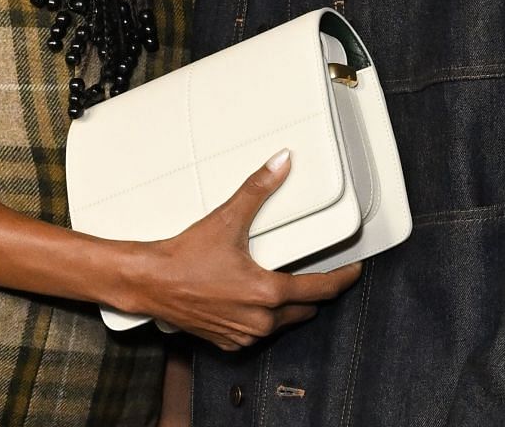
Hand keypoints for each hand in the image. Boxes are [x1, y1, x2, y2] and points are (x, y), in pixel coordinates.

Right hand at [121, 150, 362, 349]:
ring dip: (287, 307)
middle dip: (315, 293)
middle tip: (318, 273)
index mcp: (267, 293)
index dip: (342, 279)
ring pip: (282, 324)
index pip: (321, 290)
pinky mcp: (228, 342)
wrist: (151, 282)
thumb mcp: (227, 219)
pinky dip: (262, 318)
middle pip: (305, 309)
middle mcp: (260, 321)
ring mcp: (244, 335)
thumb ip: (258, 189)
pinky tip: (254, 300)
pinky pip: (258, 333)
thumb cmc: (185, 256)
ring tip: (285, 284)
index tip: (354, 270)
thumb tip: (281, 162)